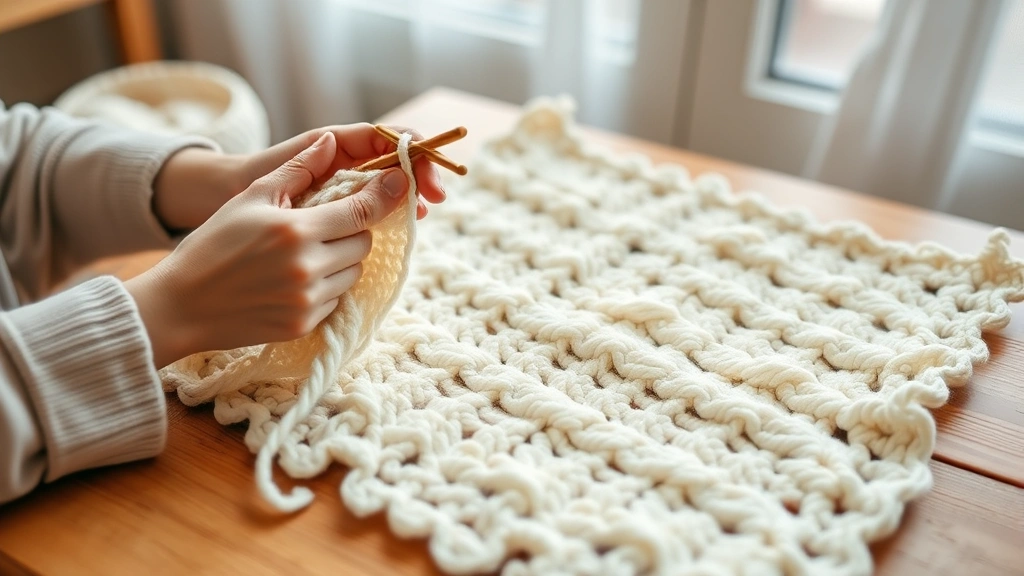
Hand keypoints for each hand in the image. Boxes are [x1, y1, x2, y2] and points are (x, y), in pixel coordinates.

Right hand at [127, 132, 410, 366]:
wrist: (182, 305)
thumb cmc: (213, 244)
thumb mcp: (250, 198)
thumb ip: (296, 170)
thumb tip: (330, 142)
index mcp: (297, 229)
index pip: (362, 210)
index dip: (387, 194)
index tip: (401, 182)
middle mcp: (309, 267)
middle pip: (363, 243)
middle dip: (353, 231)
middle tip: (325, 226)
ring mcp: (309, 300)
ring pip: (353, 272)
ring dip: (341, 260)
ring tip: (306, 255)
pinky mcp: (305, 324)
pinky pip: (336, 299)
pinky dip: (326, 288)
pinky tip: (295, 281)